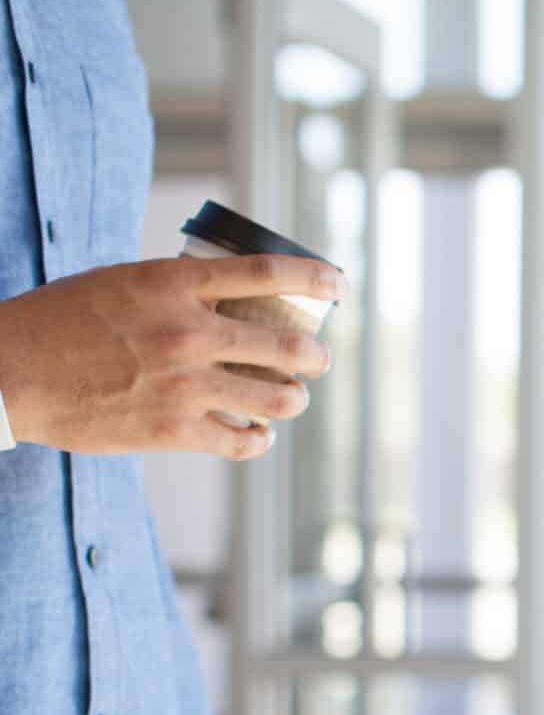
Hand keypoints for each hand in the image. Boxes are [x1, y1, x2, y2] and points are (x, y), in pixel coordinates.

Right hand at [0, 255, 346, 459]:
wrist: (11, 371)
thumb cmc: (61, 320)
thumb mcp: (122, 283)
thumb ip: (177, 290)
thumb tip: (230, 298)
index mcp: (174, 283)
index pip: (267, 273)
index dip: (315, 278)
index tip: (338, 286)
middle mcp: (189, 332)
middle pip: (289, 346)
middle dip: (316, 356)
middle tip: (317, 359)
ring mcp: (185, 385)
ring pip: (279, 399)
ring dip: (294, 399)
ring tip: (290, 397)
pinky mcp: (175, 430)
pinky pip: (244, 441)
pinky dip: (259, 438)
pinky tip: (257, 433)